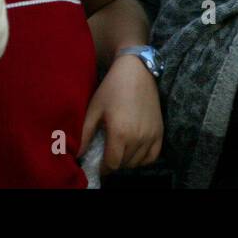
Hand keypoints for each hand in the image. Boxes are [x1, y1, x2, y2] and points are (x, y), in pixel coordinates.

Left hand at [79, 54, 162, 174]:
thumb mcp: (94, 109)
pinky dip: (143, 159)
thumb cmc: (112, 88)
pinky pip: (152, 156)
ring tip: (120, 150)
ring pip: (137, 162)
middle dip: (114, 162)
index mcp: (120, 133)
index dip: (103, 167)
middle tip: (107, 153)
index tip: (98, 162)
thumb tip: (77, 155)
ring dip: (127, 161)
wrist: (136, 71)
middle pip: (124, 164)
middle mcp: (137, 138)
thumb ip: (84, 134)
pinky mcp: (160, 131)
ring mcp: (151, 135)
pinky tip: (135, 151)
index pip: (111, 164)